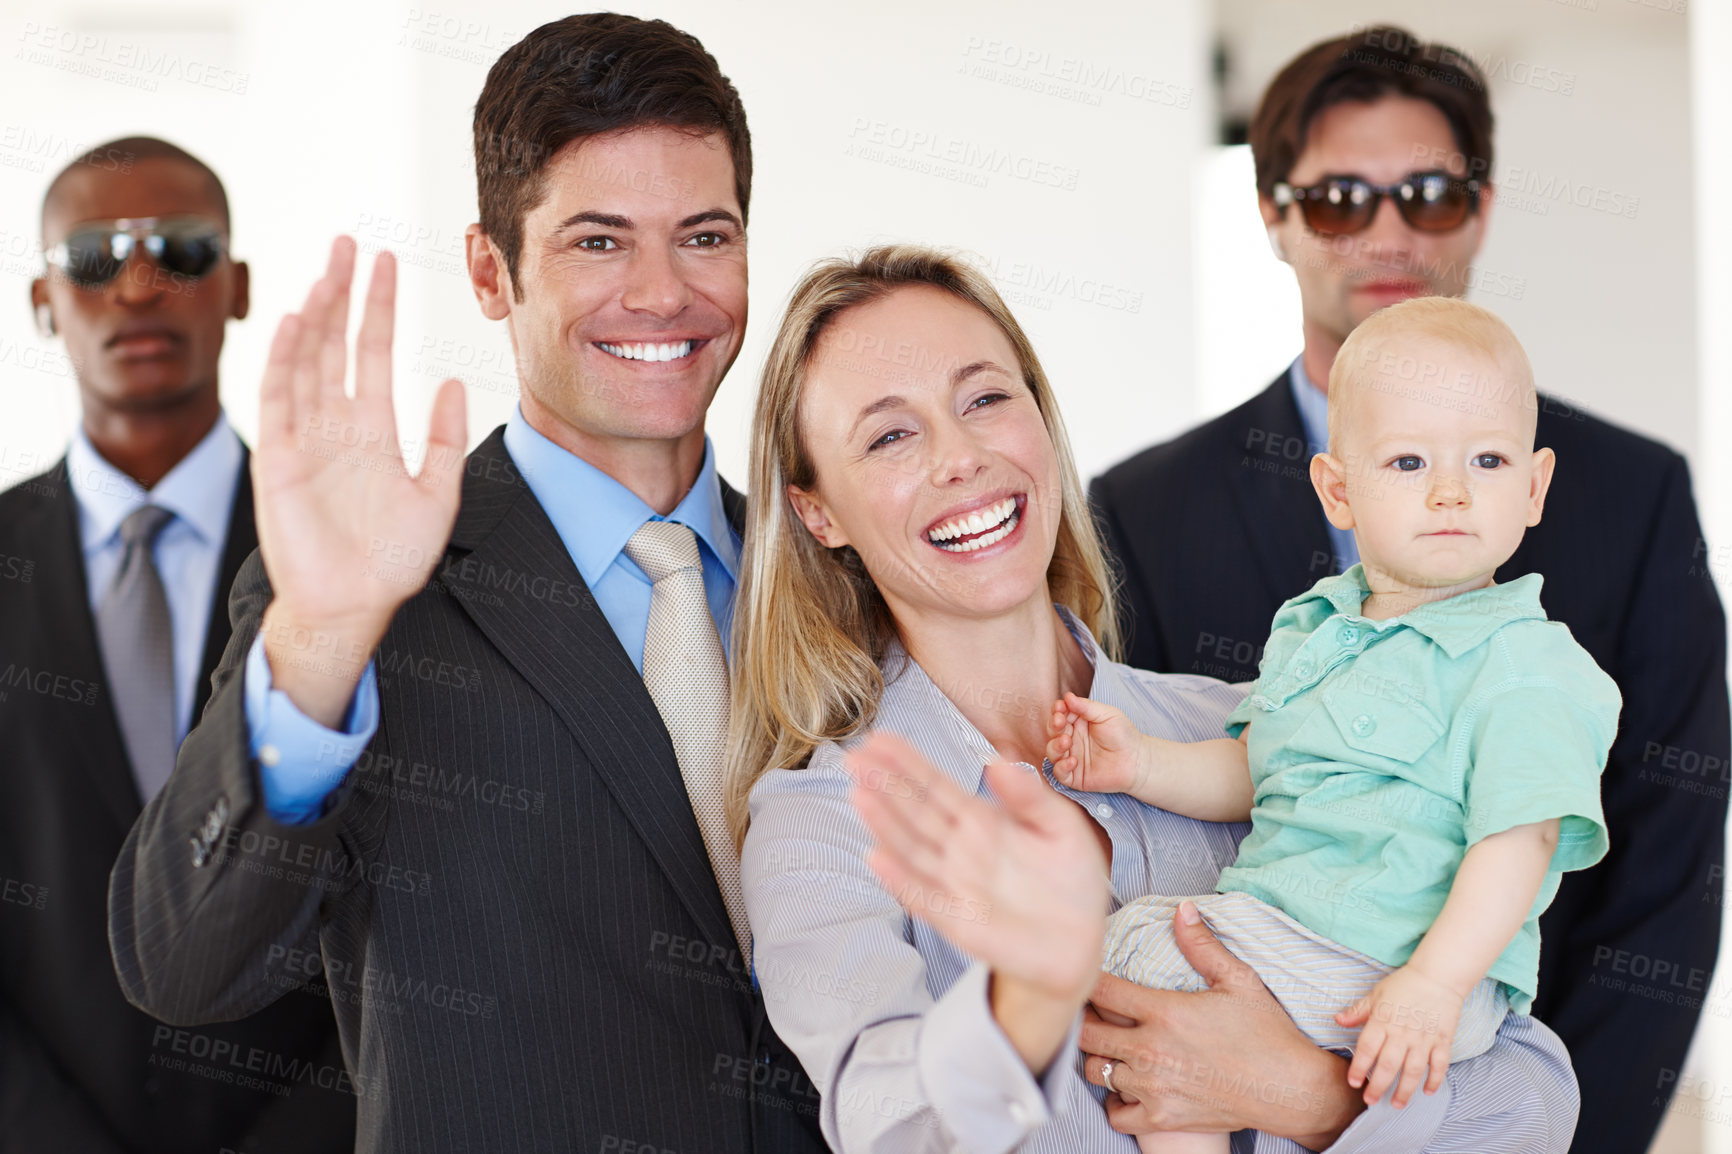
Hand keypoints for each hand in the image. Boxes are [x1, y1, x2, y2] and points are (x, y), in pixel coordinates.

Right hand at [253, 238, 466, 724]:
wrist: (353, 605)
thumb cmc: (393, 559)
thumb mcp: (438, 494)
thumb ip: (446, 439)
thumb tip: (455, 382)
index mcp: (372, 429)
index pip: (373, 352)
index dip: (378, 308)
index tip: (386, 263)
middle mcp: (335, 424)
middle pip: (335, 343)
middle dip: (342, 293)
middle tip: (350, 242)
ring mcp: (303, 438)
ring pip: (304, 361)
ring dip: (314, 315)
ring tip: (328, 271)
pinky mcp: (277, 460)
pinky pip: (276, 402)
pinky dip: (282, 362)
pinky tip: (292, 324)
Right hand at [847, 732, 1106, 1001]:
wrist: (1079, 942)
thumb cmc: (1068, 881)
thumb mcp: (1061, 827)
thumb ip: (1031, 797)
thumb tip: (999, 760)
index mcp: (981, 821)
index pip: (936, 787)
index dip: (906, 763)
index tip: (878, 738)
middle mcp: (960, 851)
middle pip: (915, 812)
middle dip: (884, 785)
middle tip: (854, 756)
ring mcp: (956, 886)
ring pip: (913, 850)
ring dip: (885, 824)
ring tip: (860, 794)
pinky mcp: (961, 923)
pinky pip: (926, 899)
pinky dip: (902, 881)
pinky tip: (878, 858)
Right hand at [1046, 691, 1147, 794]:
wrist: (1137, 760)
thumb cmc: (1123, 734)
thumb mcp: (1106, 714)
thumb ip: (1086, 706)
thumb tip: (1067, 696)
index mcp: (1077, 723)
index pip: (1060, 715)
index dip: (1057, 711)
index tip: (1059, 707)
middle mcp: (1072, 740)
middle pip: (1053, 732)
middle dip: (1053, 726)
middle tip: (1060, 722)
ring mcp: (1071, 757)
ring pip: (1052, 752)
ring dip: (1055, 745)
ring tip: (1066, 741)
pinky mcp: (1074, 776)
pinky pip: (1059, 773)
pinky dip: (1061, 767)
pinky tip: (1072, 761)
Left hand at [1081, 901, 1361, 1148]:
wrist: (1290, 1090)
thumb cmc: (1267, 1033)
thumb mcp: (1239, 980)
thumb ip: (1202, 945)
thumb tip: (1182, 908)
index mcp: (1165, 1012)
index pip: (1100, 990)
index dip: (1087, 981)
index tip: (1088, 978)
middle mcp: (1151, 1050)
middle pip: (1086, 1033)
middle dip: (1084, 1020)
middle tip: (1094, 1014)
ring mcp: (1153, 1087)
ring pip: (1096, 1071)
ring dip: (1099, 1057)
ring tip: (1112, 1047)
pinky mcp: (1162, 1117)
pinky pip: (1116, 1113)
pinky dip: (1117, 1100)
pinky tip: (1130, 1085)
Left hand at [1336, 964, 1461, 1107]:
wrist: (1438, 976)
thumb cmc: (1404, 984)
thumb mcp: (1376, 994)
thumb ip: (1358, 1011)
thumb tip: (1337, 1020)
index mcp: (1383, 1021)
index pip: (1367, 1049)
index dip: (1359, 1067)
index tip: (1353, 1083)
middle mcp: (1402, 1033)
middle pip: (1388, 1065)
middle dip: (1378, 1086)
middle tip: (1370, 1101)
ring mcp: (1423, 1039)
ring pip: (1413, 1071)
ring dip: (1404, 1090)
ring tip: (1396, 1104)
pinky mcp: (1442, 1041)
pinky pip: (1439, 1065)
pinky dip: (1434, 1080)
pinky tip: (1427, 1092)